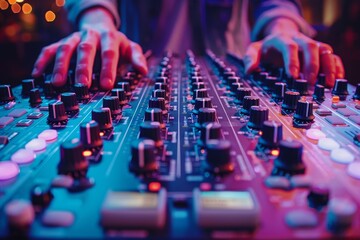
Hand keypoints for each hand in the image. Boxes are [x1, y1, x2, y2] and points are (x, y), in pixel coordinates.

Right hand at [32, 8, 147, 89]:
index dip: (108, 69)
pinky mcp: (61, 42)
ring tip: (57, 83)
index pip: (109, 53)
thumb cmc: (115, 43)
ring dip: (60, 65)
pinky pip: (49, 49)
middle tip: (82, 85)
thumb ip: (136, 58)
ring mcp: (74, 38)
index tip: (107, 85)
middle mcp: (90, 36)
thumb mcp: (129, 47)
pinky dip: (42, 61)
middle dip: (83, 67)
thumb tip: (143, 71)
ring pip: (65, 48)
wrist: (98, 26)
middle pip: (86, 49)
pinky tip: (37, 75)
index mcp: (109, 38)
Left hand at [244, 18, 343, 86]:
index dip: (292, 61)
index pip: (290, 47)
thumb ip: (250, 58)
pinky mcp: (320, 51)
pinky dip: (336, 66)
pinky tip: (337, 78)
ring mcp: (311, 45)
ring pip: (324, 50)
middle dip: (311, 65)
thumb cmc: (268, 46)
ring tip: (327, 83)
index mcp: (282, 39)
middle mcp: (299, 40)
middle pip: (310, 47)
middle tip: (309, 82)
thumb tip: (250, 70)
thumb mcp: (255, 49)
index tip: (293, 76)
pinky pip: (332, 55)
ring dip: (328, 66)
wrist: (280, 34)